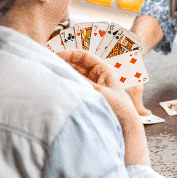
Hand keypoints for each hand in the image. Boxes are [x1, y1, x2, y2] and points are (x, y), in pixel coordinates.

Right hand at [56, 49, 149, 165]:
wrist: (126, 123)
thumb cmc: (118, 107)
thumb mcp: (98, 92)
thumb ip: (82, 82)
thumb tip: (64, 72)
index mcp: (104, 69)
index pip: (83, 55)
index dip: (69, 54)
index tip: (56, 56)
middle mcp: (98, 75)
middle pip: (77, 64)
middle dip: (64, 63)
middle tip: (50, 65)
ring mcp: (94, 84)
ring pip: (75, 74)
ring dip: (65, 73)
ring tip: (52, 74)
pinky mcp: (90, 94)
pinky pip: (77, 84)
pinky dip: (68, 83)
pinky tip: (59, 84)